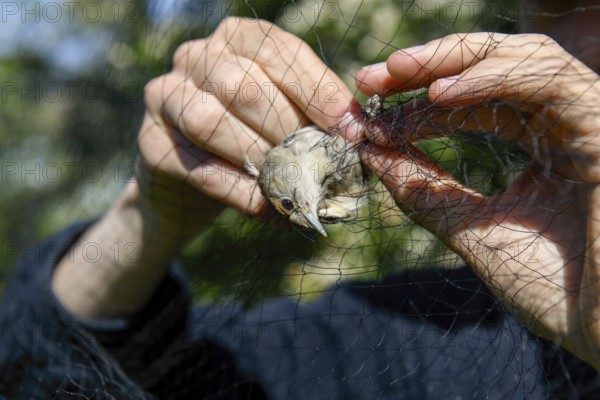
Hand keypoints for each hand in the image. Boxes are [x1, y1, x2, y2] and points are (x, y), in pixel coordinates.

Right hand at [138, 17, 355, 238]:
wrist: (193, 177)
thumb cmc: (251, 138)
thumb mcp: (282, 113)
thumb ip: (310, 114)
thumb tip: (353, 133)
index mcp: (236, 38)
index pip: (278, 51)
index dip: (317, 90)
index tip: (347, 129)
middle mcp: (195, 56)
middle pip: (242, 86)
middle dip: (287, 128)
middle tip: (319, 162)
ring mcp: (164, 96)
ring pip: (209, 121)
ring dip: (257, 157)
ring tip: (291, 183)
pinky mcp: (152, 143)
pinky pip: (196, 166)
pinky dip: (237, 190)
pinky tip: (265, 205)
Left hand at [356, 33, 599, 368]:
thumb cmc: (552, 292)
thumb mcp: (472, 229)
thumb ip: (425, 191)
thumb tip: (370, 153)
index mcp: (542, 149)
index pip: (475, 106)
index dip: (420, 104)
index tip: (369, 115)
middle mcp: (565, 127)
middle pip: (494, 71)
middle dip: (428, 69)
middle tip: (370, 79)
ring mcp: (588, 122)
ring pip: (522, 59)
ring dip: (452, 62)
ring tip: (394, 74)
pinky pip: (549, 80)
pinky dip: (491, 78)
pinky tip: (438, 93)